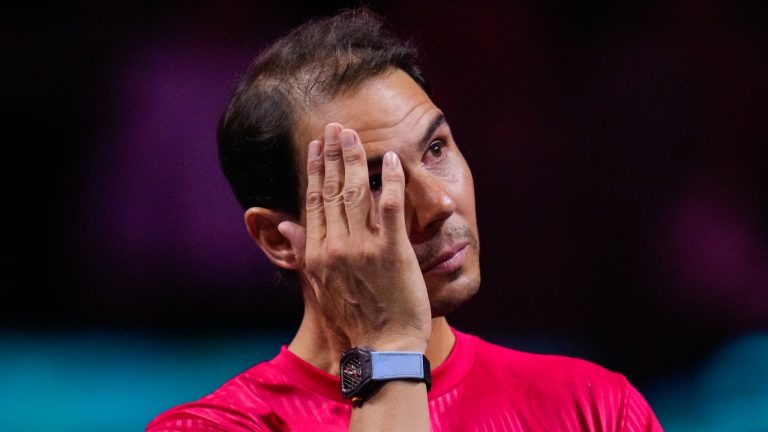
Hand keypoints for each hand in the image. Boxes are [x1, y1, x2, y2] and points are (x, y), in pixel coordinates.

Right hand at [278, 123, 431, 351]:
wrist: (383, 347)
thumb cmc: (354, 319)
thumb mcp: (320, 286)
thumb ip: (305, 251)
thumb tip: (286, 225)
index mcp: (318, 253)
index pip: (314, 201)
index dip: (314, 171)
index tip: (316, 147)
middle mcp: (336, 246)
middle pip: (331, 190)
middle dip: (332, 155)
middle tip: (335, 128)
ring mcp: (363, 248)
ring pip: (355, 192)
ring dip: (353, 159)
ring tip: (353, 135)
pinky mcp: (391, 251)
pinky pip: (390, 208)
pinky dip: (390, 181)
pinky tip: (391, 158)